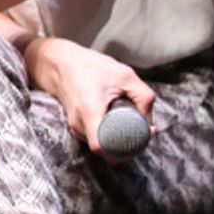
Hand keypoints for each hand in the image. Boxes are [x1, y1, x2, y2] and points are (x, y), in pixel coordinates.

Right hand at [25, 37, 154, 157]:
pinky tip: (120, 123)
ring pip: (102, 146)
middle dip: (127, 146)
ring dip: (119, 141)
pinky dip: (110, 136)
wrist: (63, 64)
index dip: (123, 150)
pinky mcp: (77, 128)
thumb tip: (149, 124)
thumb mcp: (126, 76)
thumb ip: (144, 97)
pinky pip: (97, 139)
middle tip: (144, 133)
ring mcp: (76, 127)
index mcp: (89, 110)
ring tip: (133, 125)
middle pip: (105, 150)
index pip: (101, 146)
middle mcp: (79, 123)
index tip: (141, 139)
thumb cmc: (93, 67)